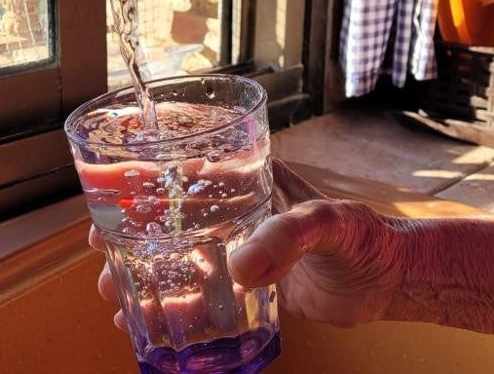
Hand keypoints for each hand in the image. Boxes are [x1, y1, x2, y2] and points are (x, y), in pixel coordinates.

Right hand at [90, 159, 410, 330]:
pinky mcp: (252, 287)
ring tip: (113, 292)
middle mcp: (242, 213)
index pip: (189, 172)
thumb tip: (240, 268)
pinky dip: (173, 307)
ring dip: (145, 272)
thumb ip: (288, 238)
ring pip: (181, 258)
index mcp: (254, 182)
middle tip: (100, 250)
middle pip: (173, 217)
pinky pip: (203, 296)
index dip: (145, 182)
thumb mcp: (327, 224)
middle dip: (131, 232)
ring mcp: (244, 250)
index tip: (110, 197)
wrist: (393, 281)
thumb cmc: (366, 236)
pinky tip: (145, 321)